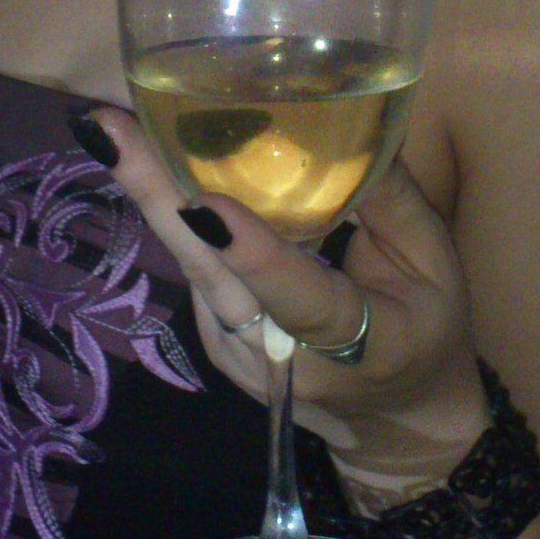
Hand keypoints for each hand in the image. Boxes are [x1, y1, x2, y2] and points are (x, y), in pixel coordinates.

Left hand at [89, 107, 490, 487]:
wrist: (397, 420)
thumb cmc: (425, 329)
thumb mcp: (435, 265)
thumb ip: (391, 199)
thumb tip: (350, 118)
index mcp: (357, 345)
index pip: (297, 297)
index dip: (251, 252)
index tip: (204, 202)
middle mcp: (280, 359)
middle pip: (211, 274)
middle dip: (156, 196)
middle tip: (104, 129)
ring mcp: (237, 355)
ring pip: (192, 266)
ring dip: (153, 192)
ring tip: (115, 126)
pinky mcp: (215, 338)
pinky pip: (196, 266)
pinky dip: (177, 210)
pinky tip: (152, 156)